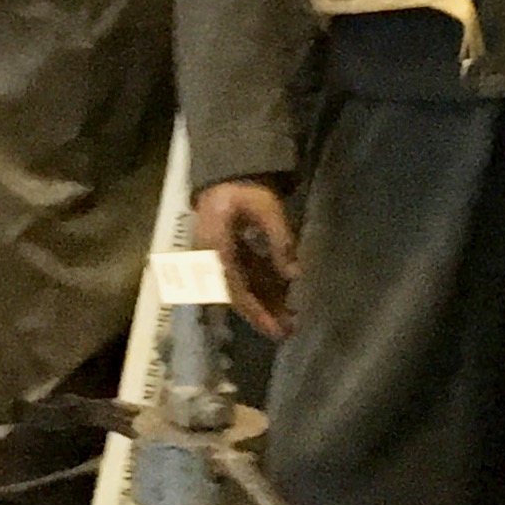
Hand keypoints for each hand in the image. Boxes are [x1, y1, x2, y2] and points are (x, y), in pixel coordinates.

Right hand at [187, 181, 299, 331]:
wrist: (226, 173)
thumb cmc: (245, 189)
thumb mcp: (267, 208)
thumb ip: (280, 240)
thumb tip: (294, 276)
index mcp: (215, 248)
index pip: (235, 288)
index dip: (256, 312)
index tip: (275, 330)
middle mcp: (209, 259)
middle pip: (236, 295)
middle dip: (262, 314)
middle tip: (286, 331)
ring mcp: (215, 259)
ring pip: (240, 288)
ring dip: (263, 303)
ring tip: (290, 318)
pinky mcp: (225, 257)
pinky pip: (243, 277)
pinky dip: (261, 288)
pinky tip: (281, 297)